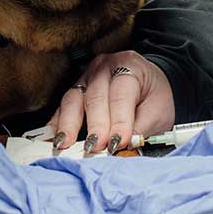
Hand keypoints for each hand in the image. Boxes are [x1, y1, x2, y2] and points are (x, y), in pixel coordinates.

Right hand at [51, 51, 174, 155]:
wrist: (149, 84)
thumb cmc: (154, 97)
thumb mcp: (158, 111)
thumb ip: (140, 128)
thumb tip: (122, 147)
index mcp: (130, 66)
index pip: (121, 94)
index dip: (118, 120)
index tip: (116, 143)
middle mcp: (104, 67)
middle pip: (95, 96)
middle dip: (94, 124)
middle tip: (93, 147)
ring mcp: (86, 77)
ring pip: (73, 99)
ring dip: (68, 124)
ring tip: (65, 144)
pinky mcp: (75, 89)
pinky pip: (63, 106)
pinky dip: (57, 123)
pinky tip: (54, 138)